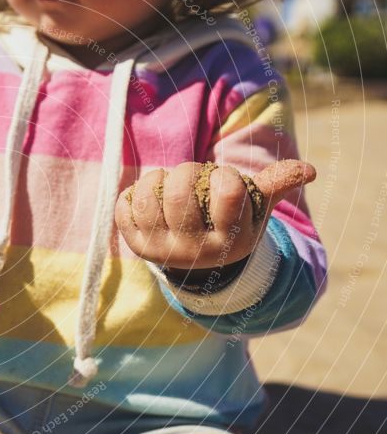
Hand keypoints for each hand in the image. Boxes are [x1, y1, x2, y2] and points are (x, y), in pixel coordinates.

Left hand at [116, 160, 315, 269]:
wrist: (199, 264)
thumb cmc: (230, 224)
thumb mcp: (257, 209)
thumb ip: (277, 185)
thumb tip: (308, 170)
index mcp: (231, 241)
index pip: (228, 192)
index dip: (225, 175)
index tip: (224, 180)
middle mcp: (195, 251)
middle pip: (179, 191)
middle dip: (186, 170)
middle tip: (191, 174)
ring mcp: (161, 250)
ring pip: (147, 197)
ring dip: (157, 178)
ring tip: (168, 181)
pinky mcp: (136, 245)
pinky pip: (125, 206)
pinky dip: (134, 193)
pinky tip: (149, 197)